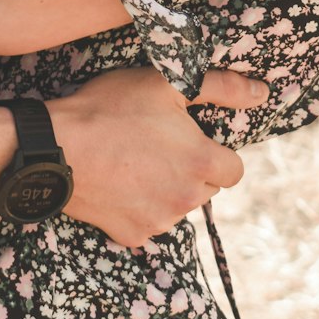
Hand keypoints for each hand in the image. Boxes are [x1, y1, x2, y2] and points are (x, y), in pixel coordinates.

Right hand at [47, 66, 263, 247]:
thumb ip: (221, 87)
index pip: (234, 170)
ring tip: (133, 161)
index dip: (214, 152)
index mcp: (202, 164)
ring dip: (166, 189)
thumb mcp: (166, 83)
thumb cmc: (111, 109)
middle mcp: (186, 199)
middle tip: (157, 145)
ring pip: (178, 206)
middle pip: (206, 189)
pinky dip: (139, 207)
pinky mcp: (132, 236)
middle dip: (191, 170)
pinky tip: (118, 183)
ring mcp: (159, 221)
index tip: (189, 139)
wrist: (55, 147)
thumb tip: (263, 93)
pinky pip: (148, 222)